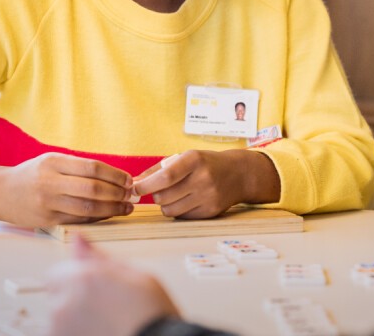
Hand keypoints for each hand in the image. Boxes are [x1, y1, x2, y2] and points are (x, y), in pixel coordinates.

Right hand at [0, 154, 133, 228]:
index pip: (92, 168)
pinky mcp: (46, 220)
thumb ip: (78, 167)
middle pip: (92, 189)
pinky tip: (108, 215)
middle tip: (131, 195)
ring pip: (87, 208)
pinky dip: (97, 218)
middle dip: (117, 193)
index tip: (128, 180)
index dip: (115, 175)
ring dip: (111, 209)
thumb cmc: (32, 175)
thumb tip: (115, 176)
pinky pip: (78, 220)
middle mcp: (49, 182)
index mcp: (53, 162)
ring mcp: (47, 203)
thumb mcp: (51, 161)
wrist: (1, 192)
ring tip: (125, 207)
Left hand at [46, 236, 178, 335]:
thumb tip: (77, 239)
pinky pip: (65, 332)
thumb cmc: (152, 315)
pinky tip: (103, 331)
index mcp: (82, 278)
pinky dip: (78, 332)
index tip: (96, 289)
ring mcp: (60, 328)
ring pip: (61, 318)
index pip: (58, 273)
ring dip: (77, 318)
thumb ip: (98, 257)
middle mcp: (64, 304)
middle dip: (75, 298)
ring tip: (107, 322)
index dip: (78, 280)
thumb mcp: (134, 275)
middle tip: (107, 307)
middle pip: (58, 295)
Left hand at [131, 149, 279, 218]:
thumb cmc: (206, 163)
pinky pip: (182, 217)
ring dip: (165, 204)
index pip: (166, 176)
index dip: (147, 185)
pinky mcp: (211, 211)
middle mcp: (203, 178)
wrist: (239, 174)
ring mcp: (208, 197)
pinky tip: (186, 200)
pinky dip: (178, 210)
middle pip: (164, 196)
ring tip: (173, 194)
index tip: (135, 188)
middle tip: (161, 188)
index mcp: (194, 160)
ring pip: (170, 210)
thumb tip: (134, 182)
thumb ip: (159, 168)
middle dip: (155, 194)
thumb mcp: (185, 157)